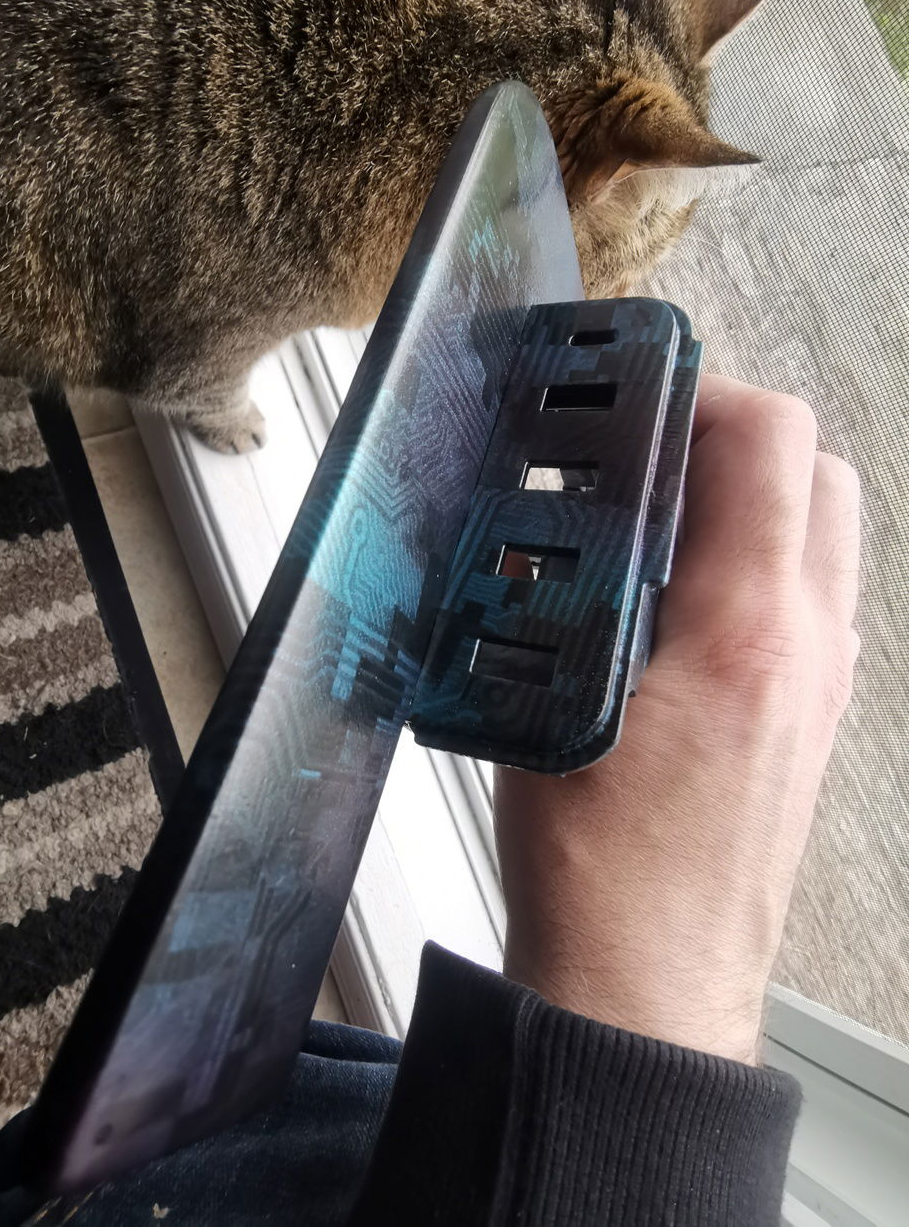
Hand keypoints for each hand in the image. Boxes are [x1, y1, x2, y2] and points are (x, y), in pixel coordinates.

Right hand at [494, 373, 860, 1064]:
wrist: (645, 980)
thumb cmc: (602, 876)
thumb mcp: (546, 705)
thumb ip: (552, 596)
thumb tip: (545, 526)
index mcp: (745, 631)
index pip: (767, 440)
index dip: (702, 391)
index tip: (642, 402)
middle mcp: (807, 648)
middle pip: (821, 470)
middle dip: (742, 432)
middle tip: (656, 448)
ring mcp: (820, 685)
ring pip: (826, 532)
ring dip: (760, 494)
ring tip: (667, 510)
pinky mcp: (808, 717)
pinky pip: (814, 595)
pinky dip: (766, 558)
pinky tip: (686, 591)